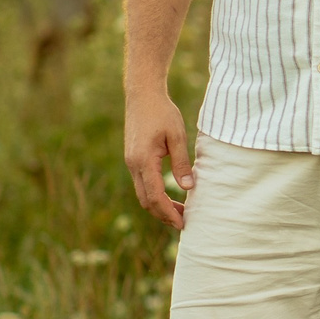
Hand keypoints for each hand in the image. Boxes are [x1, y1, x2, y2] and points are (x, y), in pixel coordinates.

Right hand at [124, 85, 193, 230]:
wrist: (143, 95)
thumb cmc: (162, 112)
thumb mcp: (177, 136)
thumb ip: (181, 163)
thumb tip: (188, 188)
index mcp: (143, 160)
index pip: (155, 196)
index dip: (168, 213)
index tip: (182, 224)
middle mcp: (133, 164)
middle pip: (146, 200)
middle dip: (163, 215)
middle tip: (184, 222)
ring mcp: (131, 162)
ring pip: (142, 193)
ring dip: (159, 206)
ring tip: (179, 211)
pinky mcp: (133, 158)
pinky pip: (142, 183)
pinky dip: (154, 194)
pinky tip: (169, 195)